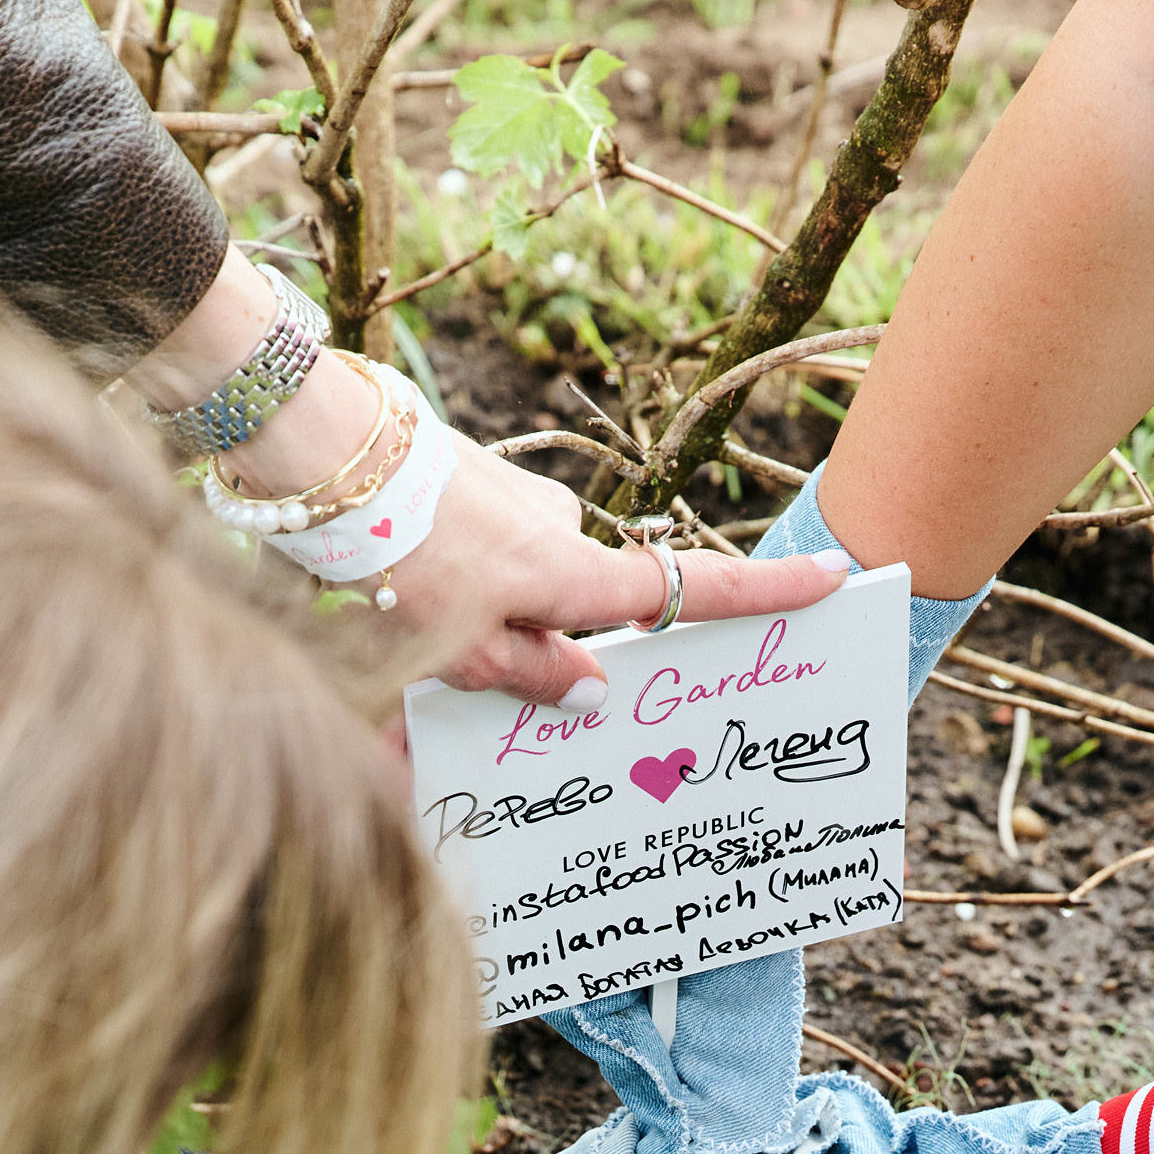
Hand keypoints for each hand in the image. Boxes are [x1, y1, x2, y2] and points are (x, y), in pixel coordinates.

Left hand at [351, 423, 848, 703]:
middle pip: (575, 612)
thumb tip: (596, 689)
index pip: (690, 589)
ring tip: (377, 682)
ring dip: (464, 632)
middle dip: (525, 654)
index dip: (765, 590)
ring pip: (516, 593)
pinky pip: (473, 564)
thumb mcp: (458, 646)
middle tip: (445, 701)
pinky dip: (435, 599)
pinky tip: (373, 617)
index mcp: (570, 576)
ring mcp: (518, 506)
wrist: (319, 452)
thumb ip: (530, 674)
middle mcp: (558, 533)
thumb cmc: (391, 555)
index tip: (834, 576)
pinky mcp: (476, 488)